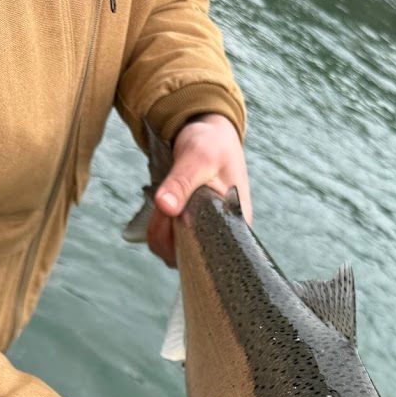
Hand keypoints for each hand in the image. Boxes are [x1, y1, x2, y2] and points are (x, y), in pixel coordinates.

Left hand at [147, 113, 251, 266]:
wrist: (208, 137)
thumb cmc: (211, 145)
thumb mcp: (198, 157)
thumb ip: (181, 182)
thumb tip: (165, 208)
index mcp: (236, 226)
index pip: (212, 258)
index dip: (186, 246)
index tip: (173, 217)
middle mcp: (223, 238)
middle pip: (190, 259)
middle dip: (168, 236)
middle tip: (166, 203)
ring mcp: (206, 237)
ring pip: (175, 254)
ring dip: (160, 232)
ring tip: (166, 202)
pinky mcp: (192, 233)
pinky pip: (170, 245)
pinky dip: (159, 230)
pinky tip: (164, 208)